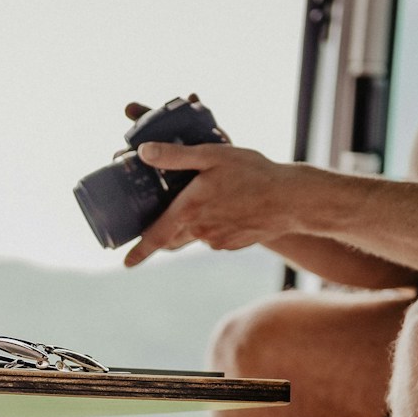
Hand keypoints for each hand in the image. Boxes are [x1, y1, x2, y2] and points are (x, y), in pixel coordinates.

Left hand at [123, 142, 303, 266]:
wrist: (292, 199)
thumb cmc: (253, 172)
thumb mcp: (212, 155)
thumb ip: (175, 156)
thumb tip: (143, 153)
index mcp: (189, 210)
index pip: (155, 237)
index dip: (139, 252)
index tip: (125, 263)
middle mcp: (200, 231)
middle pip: (172, 237)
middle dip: (162, 231)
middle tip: (157, 218)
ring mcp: (218, 241)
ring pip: (194, 234)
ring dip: (191, 222)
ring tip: (204, 200)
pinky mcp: (233, 244)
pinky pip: (214, 236)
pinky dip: (213, 224)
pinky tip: (227, 206)